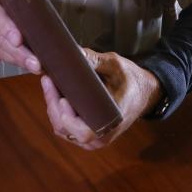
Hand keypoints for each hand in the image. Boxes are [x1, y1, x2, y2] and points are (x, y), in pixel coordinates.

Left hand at [41, 48, 163, 149]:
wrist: (143, 93)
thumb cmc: (129, 79)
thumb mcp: (115, 65)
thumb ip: (95, 60)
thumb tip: (74, 52)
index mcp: (111, 122)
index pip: (84, 132)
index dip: (69, 119)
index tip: (63, 99)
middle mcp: (101, 136)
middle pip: (66, 129)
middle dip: (54, 104)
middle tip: (48, 80)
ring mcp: (92, 139)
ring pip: (62, 129)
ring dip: (53, 107)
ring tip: (49, 83)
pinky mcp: (86, 135)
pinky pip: (65, 128)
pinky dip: (57, 112)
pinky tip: (54, 93)